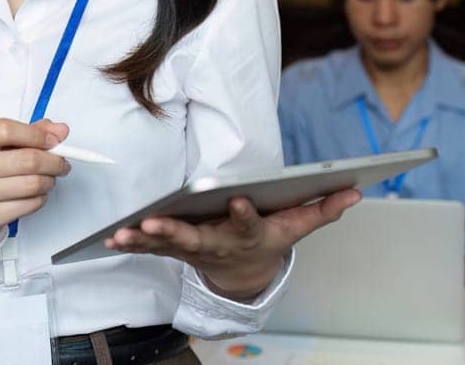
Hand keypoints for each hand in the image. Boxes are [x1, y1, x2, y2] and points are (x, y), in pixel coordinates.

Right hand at [0, 118, 71, 246]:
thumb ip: (26, 134)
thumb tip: (58, 131)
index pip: (5, 130)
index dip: (36, 134)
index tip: (53, 140)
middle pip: (26, 160)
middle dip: (53, 161)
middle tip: (60, 162)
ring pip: (32, 184)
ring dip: (48, 180)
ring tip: (46, 178)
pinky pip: (29, 205)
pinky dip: (40, 198)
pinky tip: (34, 194)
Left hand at [104, 188, 361, 300]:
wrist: (244, 273)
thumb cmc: (267, 239)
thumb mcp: (297, 227)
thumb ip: (322, 209)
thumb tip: (355, 191)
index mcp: (247, 234)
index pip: (247, 224)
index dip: (244, 213)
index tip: (240, 199)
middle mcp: (217, 243)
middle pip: (196, 238)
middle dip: (174, 231)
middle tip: (153, 224)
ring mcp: (192, 248)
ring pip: (166, 245)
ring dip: (143, 240)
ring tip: (123, 232)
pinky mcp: (173, 250)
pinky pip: (148, 248)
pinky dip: (129, 243)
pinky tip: (109, 237)